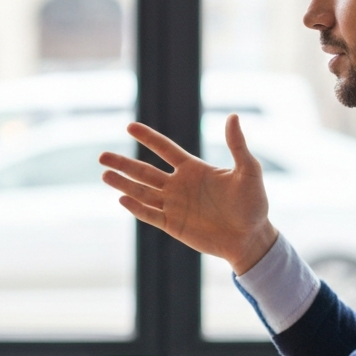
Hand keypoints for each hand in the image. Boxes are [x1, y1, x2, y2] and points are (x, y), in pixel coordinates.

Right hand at [99, 116, 277, 274]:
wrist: (252, 239)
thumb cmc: (254, 204)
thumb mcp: (249, 171)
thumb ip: (237, 146)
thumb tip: (232, 116)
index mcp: (193, 169)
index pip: (165, 149)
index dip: (149, 138)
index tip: (130, 127)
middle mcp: (179, 185)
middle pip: (145, 171)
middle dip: (123, 164)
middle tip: (101, 156)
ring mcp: (174, 206)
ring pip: (142, 192)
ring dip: (123, 184)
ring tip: (104, 175)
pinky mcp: (174, 225)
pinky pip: (150, 215)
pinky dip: (137, 208)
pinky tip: (122, 199)